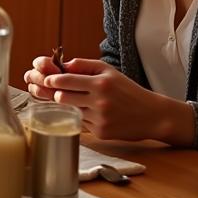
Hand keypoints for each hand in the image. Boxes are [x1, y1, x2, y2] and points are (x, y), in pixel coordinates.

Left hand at [25, 57, 194, 144]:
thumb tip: (62, 65)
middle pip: (61, 97)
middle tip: (48, 90)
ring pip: (69, 111)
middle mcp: (99, 102)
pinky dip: (79, 117)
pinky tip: (88, 113)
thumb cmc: (128, 90)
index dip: (51, 80)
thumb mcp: (109, 71)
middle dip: (53, 93)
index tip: (45, 79)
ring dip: (65, 106)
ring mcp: (99, 119)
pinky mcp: (100, 133)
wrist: (151, 115)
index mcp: (100, 84)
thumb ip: (84, 66)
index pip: (65, 81)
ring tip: (67, 100)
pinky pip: (80, 123)